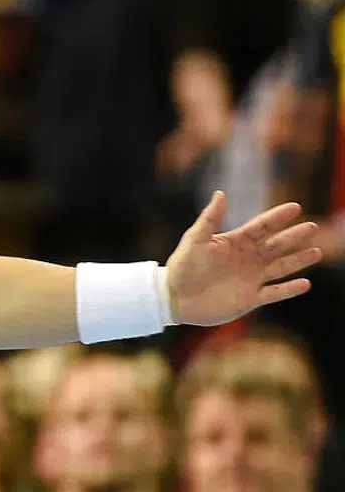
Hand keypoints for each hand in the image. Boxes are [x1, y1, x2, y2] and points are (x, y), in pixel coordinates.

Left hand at [165, 191, 322, 326]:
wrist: (173, 298)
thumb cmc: (182, 267)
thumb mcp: (195, 240)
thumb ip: (210, 219)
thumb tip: (221, 193)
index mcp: (235, 242)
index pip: (262, 226)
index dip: (278, 217)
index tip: (295, 206)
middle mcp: (247, 259)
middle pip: (277, 245)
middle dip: (294, 236)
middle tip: (312, 227)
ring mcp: (251, 278)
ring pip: (281, 267)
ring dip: (299, 260)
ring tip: (316, 252)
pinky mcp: (250, 298)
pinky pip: (275, 292)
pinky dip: (290, 289)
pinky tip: (305, 283)